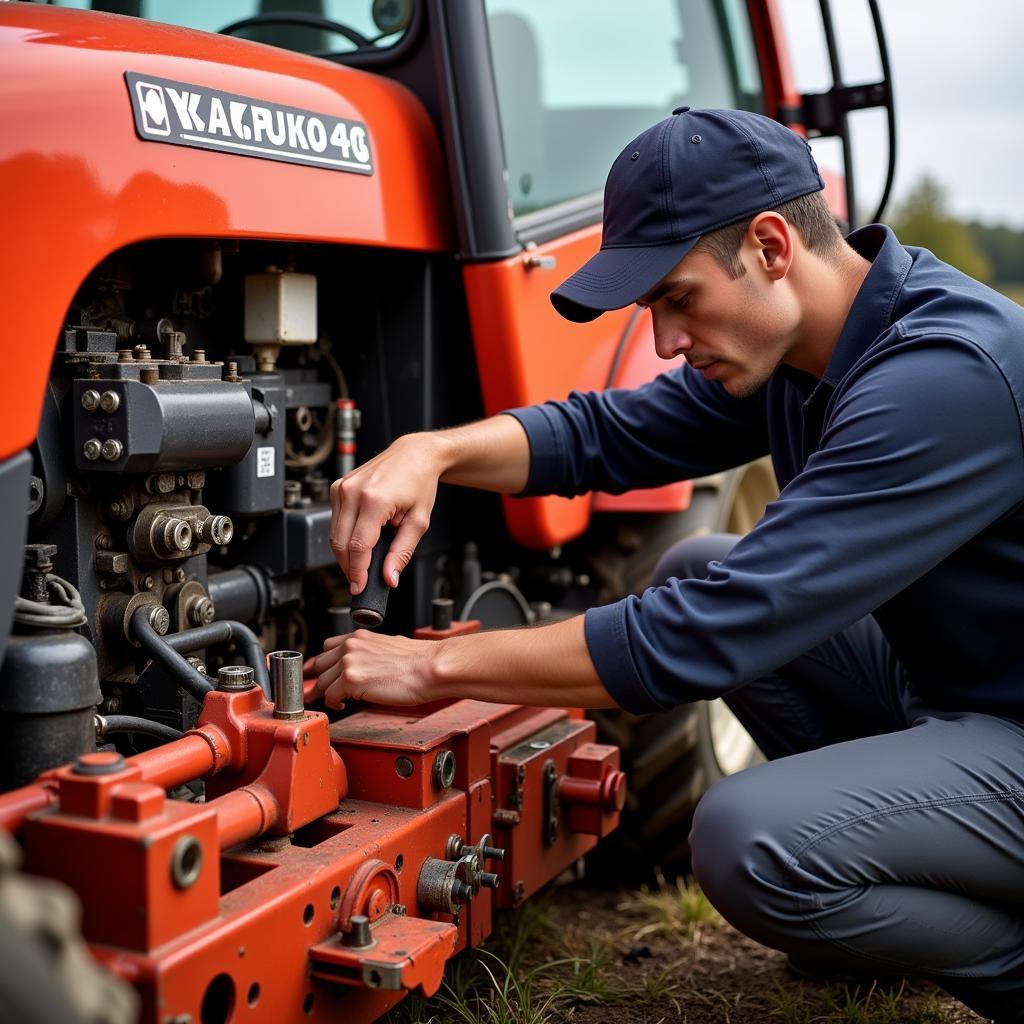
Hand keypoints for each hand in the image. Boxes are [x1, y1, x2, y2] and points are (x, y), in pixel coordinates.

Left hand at [307, 630, 439, 709]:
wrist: (429, 668)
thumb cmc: (417, 662)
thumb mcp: (387, 647)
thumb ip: (367, 653)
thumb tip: (361, 666)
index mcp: (359, 636)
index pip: (328, 647)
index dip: (323, 663)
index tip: (318, 672)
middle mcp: (351, 646)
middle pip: (321, 664)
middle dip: (321, 679)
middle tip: (321, 692)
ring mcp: (349, 661)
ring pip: (323, 681)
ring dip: (327, 693)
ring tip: (337, 701)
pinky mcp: (351, 680)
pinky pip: (330, 696)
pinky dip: (334, 703)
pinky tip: (343, 705)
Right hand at [329, 433, 447, 595]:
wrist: (414, 454)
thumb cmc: (419, 482)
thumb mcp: (418, 521)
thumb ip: (402, 552)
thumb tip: (389, 577)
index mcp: (374, 500)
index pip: (359, 547)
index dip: (358, 572)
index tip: (360, 587)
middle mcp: (353, 492)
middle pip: (341, 544)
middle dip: (349, 567)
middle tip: (361, 581)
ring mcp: (342, 487)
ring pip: (334, 535)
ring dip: (345, 554)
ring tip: (362, 562)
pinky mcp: (337, 487)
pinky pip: (334, 521)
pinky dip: (344, 536)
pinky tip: (359, 540)